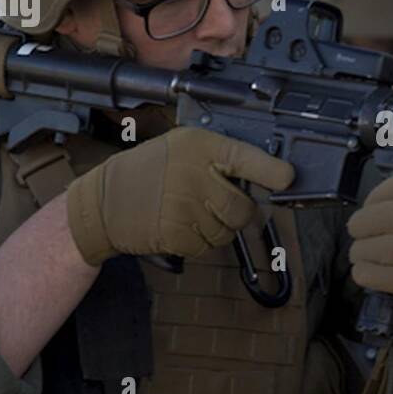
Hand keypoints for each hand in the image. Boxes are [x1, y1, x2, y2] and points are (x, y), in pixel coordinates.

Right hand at [65, 127, 293, 264]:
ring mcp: (185, 206)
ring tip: (190, 212)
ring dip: (217, 229)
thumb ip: (219, 157)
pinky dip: (199, 243)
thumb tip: (266, 173)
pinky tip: (180, 226)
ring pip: (227, 232)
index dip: (270, 170)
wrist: (104, 201)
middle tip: (217, 204)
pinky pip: (206, 247)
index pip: (244, 157)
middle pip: (242, 208)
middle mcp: (194, 174)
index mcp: (199, 146)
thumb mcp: (182, 147)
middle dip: (237, 212)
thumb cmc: (148, 171)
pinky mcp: (176, 234)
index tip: (288, 177)